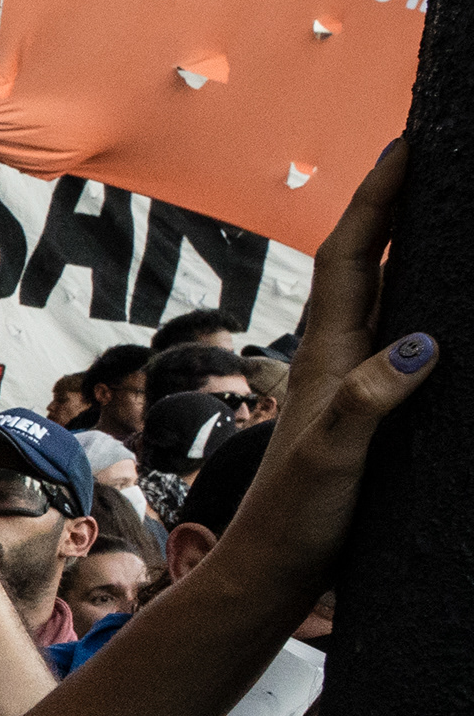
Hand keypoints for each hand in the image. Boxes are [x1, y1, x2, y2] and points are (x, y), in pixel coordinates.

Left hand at [217, 143, 436, 598]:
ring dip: (405, 247)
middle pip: (365, 261)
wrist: (273, 571)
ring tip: (440, 203)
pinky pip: (394, 337)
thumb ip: (370, 401)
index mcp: (325, 355)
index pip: (351, 257)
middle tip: (427, 151)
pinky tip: (441, 307)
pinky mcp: (365, 411)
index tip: (405, 143)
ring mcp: (348, 382)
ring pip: (381, 295)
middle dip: (393, 203)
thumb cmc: (296, 518)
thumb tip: (422, 342)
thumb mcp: (334, 457)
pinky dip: (418, 305)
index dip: (377, 198)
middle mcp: (334, 358)